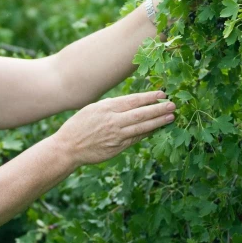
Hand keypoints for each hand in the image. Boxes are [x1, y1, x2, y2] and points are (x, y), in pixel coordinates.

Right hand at [53, 90, 175, 165]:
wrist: (68, 147)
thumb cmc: (80, 124)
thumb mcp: (94, 108)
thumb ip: (113, 106)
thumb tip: (134, 102)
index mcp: (107, 107)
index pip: (133, 100)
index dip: (149, 97)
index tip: (162, 94)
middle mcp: (113, 121)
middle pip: (141, 114)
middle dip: (159, 109)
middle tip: (173, 105)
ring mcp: (116, 135)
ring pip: (142, 127)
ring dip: (158, 122)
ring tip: (170, 117)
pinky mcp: (117, 148)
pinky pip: (136, 139)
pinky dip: (147, 133)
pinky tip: (156, 129)